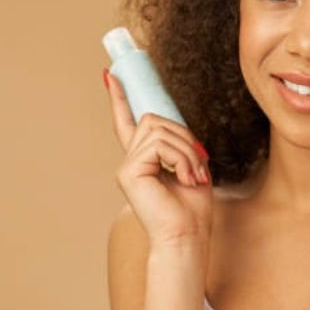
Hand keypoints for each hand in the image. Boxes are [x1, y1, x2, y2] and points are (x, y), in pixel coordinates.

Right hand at [104, 69, 213, 247]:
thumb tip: (172, 123)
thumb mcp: (190, 164)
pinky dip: (181, 158)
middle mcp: (131, 160)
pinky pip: (159, 145)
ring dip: (186, 151)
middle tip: (197, 165)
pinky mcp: (128, 171)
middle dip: (183, 137)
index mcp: (144, 159)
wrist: (187, 235)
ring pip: (160, 130)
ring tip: (193, 176)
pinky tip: (186, 178)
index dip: (120, 98)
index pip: (128, 122)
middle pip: (154, 120)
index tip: (111, 74)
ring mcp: (127, 166)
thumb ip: (178, 141)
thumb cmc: (192, 207)